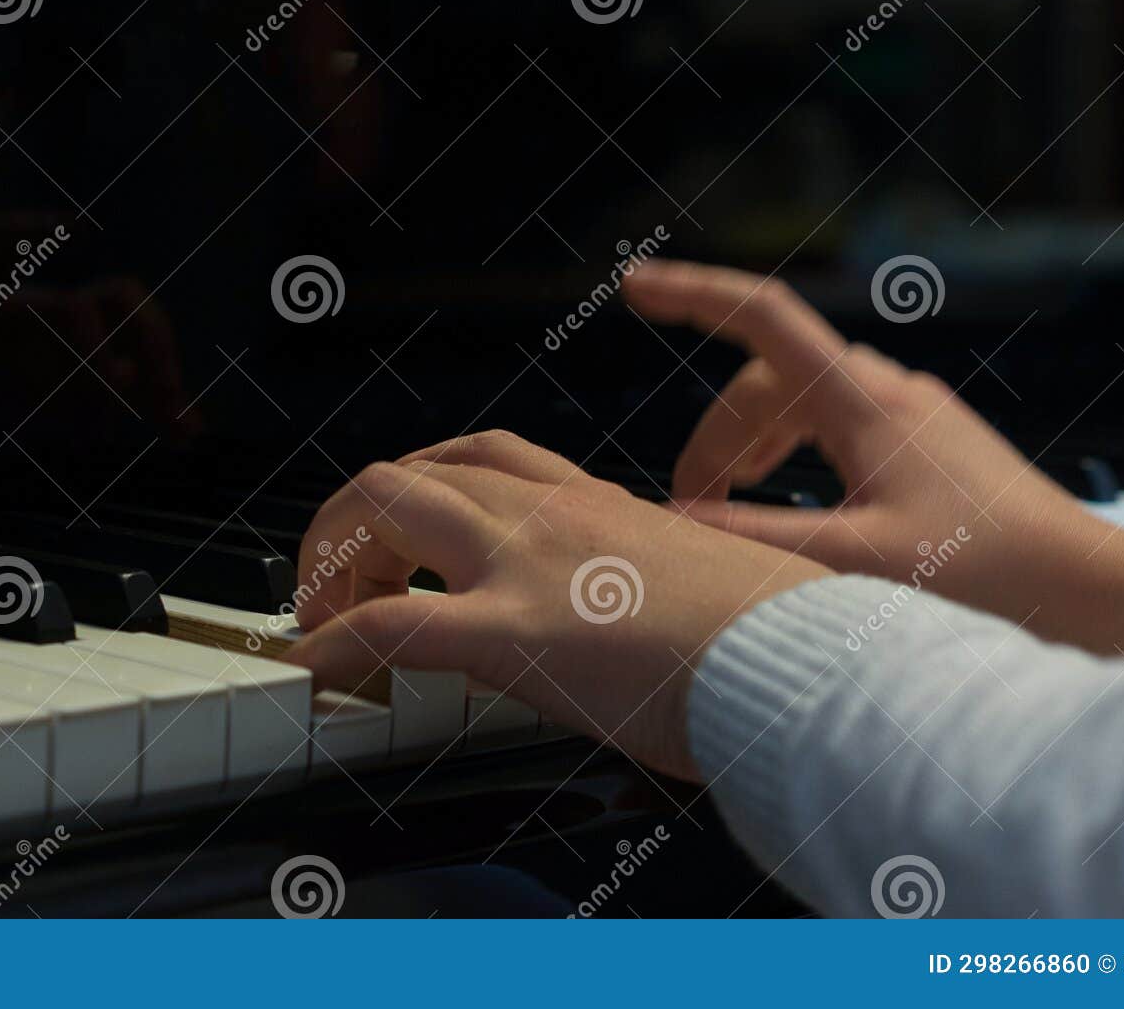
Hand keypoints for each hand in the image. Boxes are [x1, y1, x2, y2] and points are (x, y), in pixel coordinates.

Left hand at [287, 431, 827, 779]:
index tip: (399, 537)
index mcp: (589, 502)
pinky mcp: (520, 632)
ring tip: (325, 615)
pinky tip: (314, 666)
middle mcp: (548, 512)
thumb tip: (614, 617)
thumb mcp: (687, 580)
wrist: (808, 660)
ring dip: (333, 559)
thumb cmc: (770, 633)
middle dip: (351, 521)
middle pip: (410, 472)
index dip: (419, 490)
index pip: (479, 457)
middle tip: (339, 582)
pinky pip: (393, 623)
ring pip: (386, 508)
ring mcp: (528, 564)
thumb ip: (633, 580)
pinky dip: (336, 641)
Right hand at [623, 259, 1123, 653]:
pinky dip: (793, 455)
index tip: (633, 285)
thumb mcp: (857, 565)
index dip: (690, 294)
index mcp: (863, 402)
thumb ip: (760, 541)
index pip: (761, 316)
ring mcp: (913, 413)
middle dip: (715, 437)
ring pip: (801, 401)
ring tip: (727, 507)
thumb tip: (679, 521)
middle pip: (767, 380)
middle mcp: (887, 391)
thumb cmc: (993, 578)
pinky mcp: (931, 443)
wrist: (1096, 591)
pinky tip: (792, 506)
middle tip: (686, 507)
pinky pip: (837, 424)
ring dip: (753, 446)